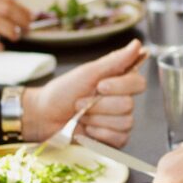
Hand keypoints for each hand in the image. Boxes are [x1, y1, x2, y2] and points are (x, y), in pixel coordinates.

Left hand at [21, 39, 147, 147]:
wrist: (43, 116)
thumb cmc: (62, 92)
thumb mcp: (87, 73)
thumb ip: (115, 60)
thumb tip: (137, 44)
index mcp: (118, 82)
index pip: (139, 84)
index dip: (120, 86)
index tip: (99, 85)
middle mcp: (122, 101)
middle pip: (129, 105)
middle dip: (99, 105)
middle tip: (80, 103)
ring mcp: (119, 121)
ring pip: (124, 122)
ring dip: (96, 119)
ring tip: (81, 116)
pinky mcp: (114, 139)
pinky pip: (119, 138)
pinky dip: (99, 134)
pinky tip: (87, 130)